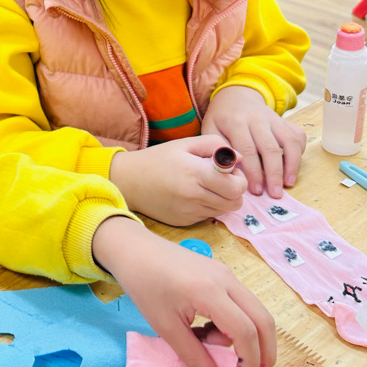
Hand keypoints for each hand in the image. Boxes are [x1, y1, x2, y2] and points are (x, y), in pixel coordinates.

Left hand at [92, 216, 275, 366]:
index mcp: (210, 291)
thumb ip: (193, 357)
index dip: (248, 361)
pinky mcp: (222, 272)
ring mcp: (226, 273)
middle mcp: (226, 279)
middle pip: (263, 320)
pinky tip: (208, 329)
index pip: (246, 331)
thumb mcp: (165, 326)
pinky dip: (235, 322)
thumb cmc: (144, 285)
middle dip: (263, 353)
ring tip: (211, 346)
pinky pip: (241, 302)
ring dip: (246, 337)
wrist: (133, 249)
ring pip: (254, 311)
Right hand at [109, 135, 247, 225]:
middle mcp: (194, 196)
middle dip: (234, 191)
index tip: (228, 171)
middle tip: (221, 179)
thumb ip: (215, 145)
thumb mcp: (185, 144)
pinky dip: (207, 206)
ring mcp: (189, 212)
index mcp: (196, 173)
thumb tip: (238, 158)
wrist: (128, 181)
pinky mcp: (185, 222)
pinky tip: (192, 195)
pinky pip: (208, 216)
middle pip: (236, 202)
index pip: (237, 186)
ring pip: (224, 211)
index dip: (239, 178)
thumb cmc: (157, 159)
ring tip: (205, 186)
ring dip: (222, 199)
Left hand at [202, 86, 306, 197]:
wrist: (235, 95)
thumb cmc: (221, 118)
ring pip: (288, 142)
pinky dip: (299, 152)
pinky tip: (293, 168)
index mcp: (235, 122)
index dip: (254, 172)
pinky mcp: (284, 120)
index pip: (248, 149)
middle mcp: (257, 119)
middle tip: (275, 194)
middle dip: (274, 174)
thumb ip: (218, 148)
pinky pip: (297, 135)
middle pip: (270, 148)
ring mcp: (273, 118)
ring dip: (291, 165)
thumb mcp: (210, 129)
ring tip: (288, 184)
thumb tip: (230, 170)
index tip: (256, 191)